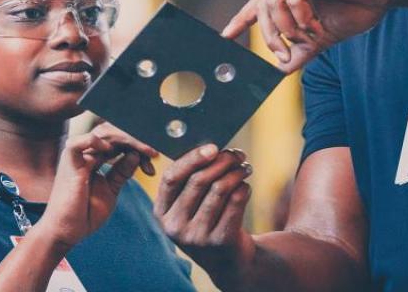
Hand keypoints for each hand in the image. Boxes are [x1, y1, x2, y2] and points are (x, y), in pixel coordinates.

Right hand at [35, 123, 158, 247]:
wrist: (67, 232)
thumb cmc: (85, 213)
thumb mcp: (111, 189)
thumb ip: (122, 171)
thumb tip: (136, 154)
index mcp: (95, 157)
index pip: (118, 140)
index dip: (137, 145)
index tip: (154, 157)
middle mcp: (86, 153)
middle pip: (113, 132)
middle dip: (136, 140)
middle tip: (154, 152)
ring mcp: (77, 157)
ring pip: (102, 134)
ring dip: (127, 139)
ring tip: (145, 150)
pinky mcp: (68, 164)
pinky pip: (77, 144)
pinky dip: (94, 141)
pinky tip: (111, 149)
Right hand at [154, 144, 256, 280]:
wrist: (227, 262)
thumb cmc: (207, 221)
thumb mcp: (189, 207)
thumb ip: (190, 180)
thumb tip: (210, 146)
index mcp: (161, 213)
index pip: (171, 178)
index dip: (192, 158)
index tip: (212, 147)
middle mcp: (175, 226)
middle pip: (198, 180)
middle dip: (221, 161)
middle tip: (237, 154)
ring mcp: (197, 236)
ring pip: (220, 189)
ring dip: (236, 173)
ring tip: (245, 168)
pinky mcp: (220, 241)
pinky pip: (235, 202)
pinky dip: (244, 188)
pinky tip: (245, 186)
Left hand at [223, 0, 396, 71]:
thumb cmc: (358, 6)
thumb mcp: (322, 34)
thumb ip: (301, 48)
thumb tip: (281, 69)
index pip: (259, 2)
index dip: (242, 19)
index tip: (226, 36)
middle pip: (263, 7)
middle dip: (270, 36)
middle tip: (282, 55)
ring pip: (275, 5)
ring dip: (290, 30)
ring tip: (311, 37)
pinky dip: (303, 19)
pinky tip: (318, 26)